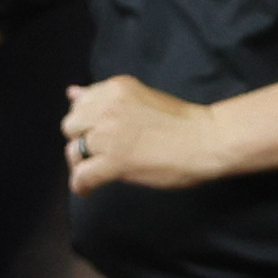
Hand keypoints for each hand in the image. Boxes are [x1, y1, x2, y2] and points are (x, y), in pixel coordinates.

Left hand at [62, 75, 223, 192]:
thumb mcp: (137, 98)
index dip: (87, 123)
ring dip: (82, 163)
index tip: (100, 134)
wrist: (206, 139)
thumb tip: (72, 92)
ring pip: (73, 151)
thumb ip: (103, 97)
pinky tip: (89, 189)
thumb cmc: (180, 122)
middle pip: (70, 127)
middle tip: (101, 152)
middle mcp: (107, 107)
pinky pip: (82, 176)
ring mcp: (109, 134)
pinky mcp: (114, 161)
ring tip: (98, 171)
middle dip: (82, 140)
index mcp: (114, 88)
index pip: (80, 105)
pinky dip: (82, 185)